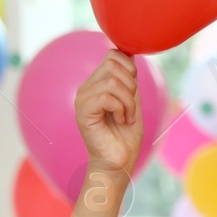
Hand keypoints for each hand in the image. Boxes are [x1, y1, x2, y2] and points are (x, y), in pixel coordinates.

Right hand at [75, 50, 141, 179]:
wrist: (119, 162)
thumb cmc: (126, 136)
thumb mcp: (133, 102)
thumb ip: (129, 81)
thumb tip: (130, 55)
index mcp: (98, 83)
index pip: (113, 55)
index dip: (130, 68)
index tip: (134, 91)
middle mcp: (87, 88)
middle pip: (113, 63)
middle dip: (132, 85)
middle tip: (131, 108)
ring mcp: (83, 98)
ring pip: (113, 82)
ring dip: (129, 102)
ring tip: (126, 117)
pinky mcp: (83, 110)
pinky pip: (107, 96)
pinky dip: (121, 109)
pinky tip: (120, 120)